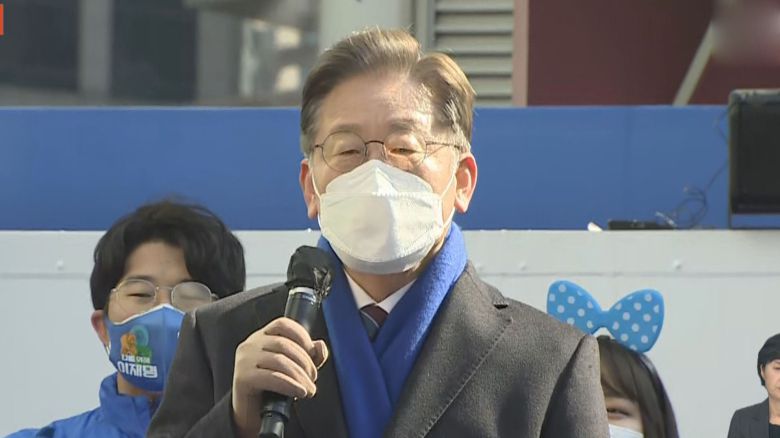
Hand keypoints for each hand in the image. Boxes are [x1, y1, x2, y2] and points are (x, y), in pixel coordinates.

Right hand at [231, 317, 327, 437]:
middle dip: (305, 362)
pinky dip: (290, 385)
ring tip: (309, 389)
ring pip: (279, 360)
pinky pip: (271, 377)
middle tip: (313, 378)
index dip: (302, 335)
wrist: (251, 415)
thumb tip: (320, 346)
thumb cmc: (272, 389)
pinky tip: (300, 392)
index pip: (283, 324)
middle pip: (284, 344)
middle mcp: (250, 344)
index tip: (313, 353)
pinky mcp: (243, 378)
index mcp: (262, 337)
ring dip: (300, 375)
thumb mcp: (295, 369)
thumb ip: (310, 356)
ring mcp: (244, 360)